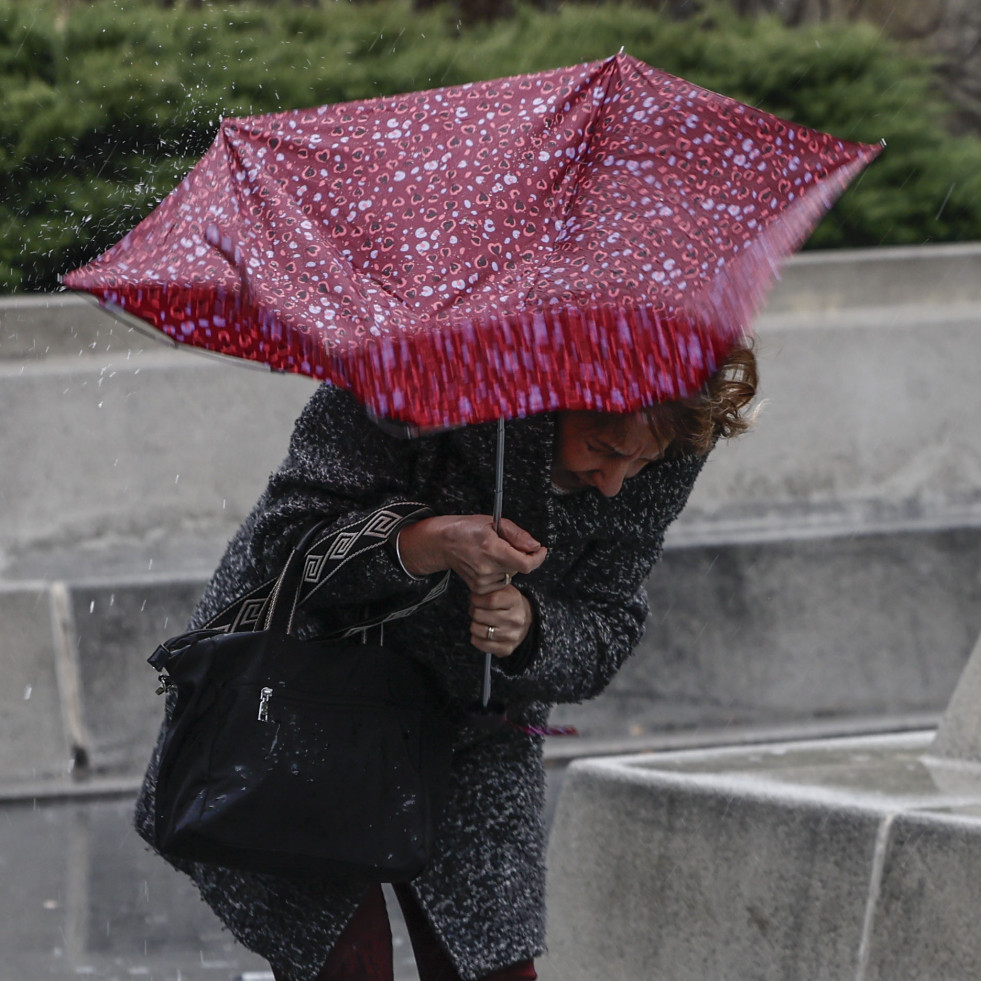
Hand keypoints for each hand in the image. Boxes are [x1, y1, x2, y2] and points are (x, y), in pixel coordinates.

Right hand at [397, 515, 546, 593]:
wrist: (443, 543)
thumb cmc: (467, 529)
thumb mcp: (494, 522)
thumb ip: (517, 535)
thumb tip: (535, 546)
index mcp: (492, 548)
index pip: (525, 563)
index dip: (538, 558)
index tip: (541, 550)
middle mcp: (487, 567)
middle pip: (519, 567)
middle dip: (520, 555)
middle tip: (506, 544)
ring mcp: (482, 580)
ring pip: (510, 575)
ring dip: (509, 564)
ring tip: (492, 553)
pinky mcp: (478, 588)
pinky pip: (501, 582)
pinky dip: (500, 573)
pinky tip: (487, 563)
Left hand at [469, 586, 533, 657]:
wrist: (525, 619)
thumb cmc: (508, 603)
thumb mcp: (502, 589)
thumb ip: (489, 588)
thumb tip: (474, 592)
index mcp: (514, 600)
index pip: (490, 600)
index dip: (476, 599)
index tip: (475, 598)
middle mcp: (516, 619)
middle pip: (480, 615)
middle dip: (473, 611)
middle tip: (477, 609)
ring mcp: (512, 635)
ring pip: (479, 631)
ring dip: (474, 625)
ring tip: (479, 621)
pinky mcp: (507, 648)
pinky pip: (482, 645)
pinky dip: (476, 638)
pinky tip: (480, 633)